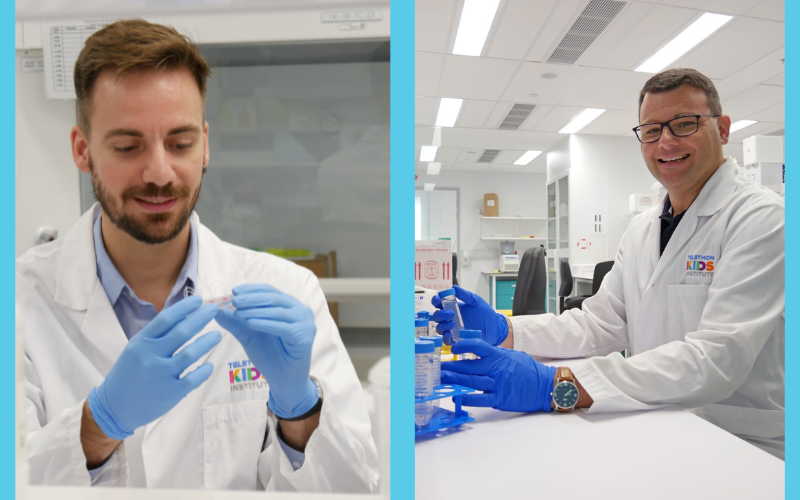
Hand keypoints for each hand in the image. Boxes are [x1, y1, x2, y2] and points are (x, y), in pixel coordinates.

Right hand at [88, 296, 220, 439]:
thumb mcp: (136, 348)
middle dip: (201, 318)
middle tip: (214, 310)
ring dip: (207, 342)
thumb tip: (183, 314)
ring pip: (191, 354)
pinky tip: (209, 365)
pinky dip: (204, 371)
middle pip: (181, 332)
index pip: (166, 319)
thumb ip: (157, 335)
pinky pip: (193, 378)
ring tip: (217, 335)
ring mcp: (161, 374)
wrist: (116, 406)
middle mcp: (151, 356)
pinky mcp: (170, 392)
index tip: (198, 300)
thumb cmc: (130, 372)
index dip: (184, 307)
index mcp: (141, 342)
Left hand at [215, 283, 318, 419]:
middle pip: (274, 298)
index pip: (270, 291)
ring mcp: (306, 323)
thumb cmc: (270, 356)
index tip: (233, 291)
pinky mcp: (305, 336)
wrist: (284, 381)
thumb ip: (235, 322)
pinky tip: (250, 323)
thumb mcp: (249, 336)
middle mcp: (300, 310)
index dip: (252, 289)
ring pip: (278, 311)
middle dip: (252, 299)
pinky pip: (283, 327)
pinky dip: (266, 324)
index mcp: (289, 306)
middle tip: (234, 301)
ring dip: (256, 311)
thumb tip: (215, 309)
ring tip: (238, 312)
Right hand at [431, 285, 507, 345]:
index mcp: (453, 307)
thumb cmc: (485, 313)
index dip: (436, 301)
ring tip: (453, 324)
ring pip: (439, 328)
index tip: (438, 300)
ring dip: (443, 326)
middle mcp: (450, 318)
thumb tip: (453, 287)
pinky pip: (446, 340)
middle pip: (437, 316)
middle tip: (450, 313)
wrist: (495, 327)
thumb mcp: (476, 301)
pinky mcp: (457, 339)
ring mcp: (453, 329)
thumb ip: (465, 295)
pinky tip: (450, 335)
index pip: (439, 303)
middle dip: (440, 314)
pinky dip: (446, 338)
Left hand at [441, 339, 554, 412]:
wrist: (545, 385)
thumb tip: (476, 353)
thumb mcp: (511, 355)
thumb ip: (494, 354)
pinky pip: (480, 399)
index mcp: (499, 356)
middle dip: (451, 367)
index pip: (477, 346)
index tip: (452, 348)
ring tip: (441, 379)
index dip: (463, 346)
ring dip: (454, 381)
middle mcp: (497, 369)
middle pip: (469, 366)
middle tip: (437, 368)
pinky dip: (467, 398)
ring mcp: (498, 384)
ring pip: (471, 382)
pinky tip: (456, 396)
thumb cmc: (528, 369)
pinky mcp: (500, 399)